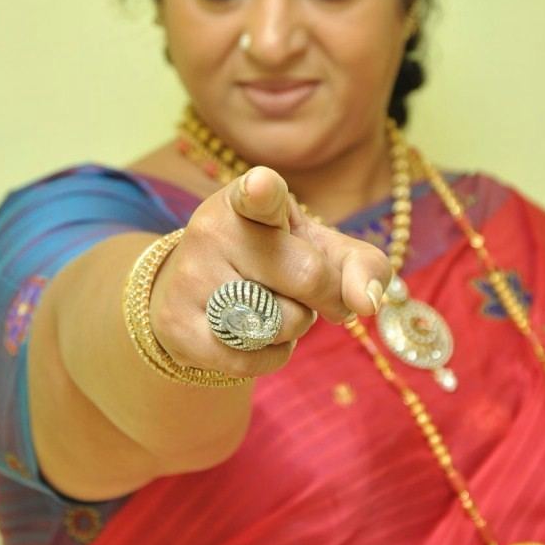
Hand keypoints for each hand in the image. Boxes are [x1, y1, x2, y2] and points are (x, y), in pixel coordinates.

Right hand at [148, 166, 391, 379]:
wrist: (200, 294)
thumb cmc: (278, 262)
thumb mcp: (323, 250)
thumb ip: (363, 265)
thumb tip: (367, 303)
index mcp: (249, 198)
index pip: (259, 193)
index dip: (263, 191)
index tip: (261, 185)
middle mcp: (213, 229)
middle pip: (307, 275)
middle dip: (326, 295)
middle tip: (312, 293)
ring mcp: (191, 277)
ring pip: (281, 322)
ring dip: (295, 327)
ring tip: (272, 307)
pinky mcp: (178, 325)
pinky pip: (252, 359)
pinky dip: (272, 356)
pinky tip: (257, 337)